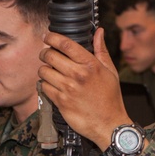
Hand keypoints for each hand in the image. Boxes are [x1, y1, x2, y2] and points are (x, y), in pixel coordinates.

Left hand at [39, 28, 129, 149]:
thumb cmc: (110, 98)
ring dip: (44, 70)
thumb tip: (98, 31)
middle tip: (47, 54)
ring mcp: (68, 89)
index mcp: (90, 65)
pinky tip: (52, 85)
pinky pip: (44, 86)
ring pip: (44, 71)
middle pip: (50, 55)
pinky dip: (45, 84)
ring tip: (50, 72)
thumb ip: (101, 50)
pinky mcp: (60, 101)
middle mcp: (78, 75)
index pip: (65, 44)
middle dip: (45, 53)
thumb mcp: (110, 71)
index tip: (48, 36)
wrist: (109, 124)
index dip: (52, 37)